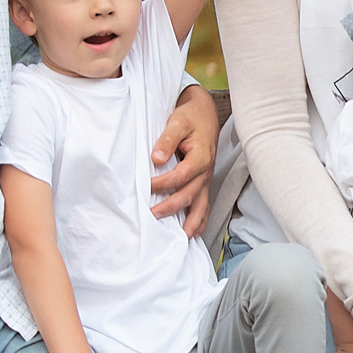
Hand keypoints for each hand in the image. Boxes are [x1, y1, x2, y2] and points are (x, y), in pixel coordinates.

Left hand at [148, 86, 218, 234]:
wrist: (205, 114)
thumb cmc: (191, 118)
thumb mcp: (177, 122)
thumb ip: (167, 140)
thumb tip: (156, 158)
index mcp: (201, 157)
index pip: (181, 176)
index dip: (163, 183)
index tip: (146, 186)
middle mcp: (206, 171)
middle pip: (189, 194)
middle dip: (171, 207)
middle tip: (152, 215)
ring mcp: (206, 179)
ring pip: (201, 205)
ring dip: (192, 223)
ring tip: (182, 238)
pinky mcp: (203, 182)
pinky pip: (205, 205)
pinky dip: (200, 220)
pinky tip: (194, 232)